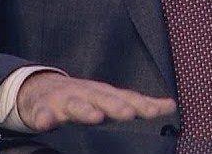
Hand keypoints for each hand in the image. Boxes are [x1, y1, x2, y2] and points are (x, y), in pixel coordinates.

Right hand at [16, 71, 176, 131]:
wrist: (39, 88)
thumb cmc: (83, 97)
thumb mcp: (109, 99)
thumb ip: (137, 104)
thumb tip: (171, 105)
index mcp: (104, 94)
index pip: (128, 98)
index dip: (144, 104)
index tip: (162, 109)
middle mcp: (87, 93)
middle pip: (103, 98)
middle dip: (116, 106)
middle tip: (128, 113)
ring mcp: (64, 99)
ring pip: (75, 104)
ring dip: (85, 110)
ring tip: (95, 117)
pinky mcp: (42, 108)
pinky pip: (42, 113)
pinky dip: (44, 117)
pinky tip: (46, 124)